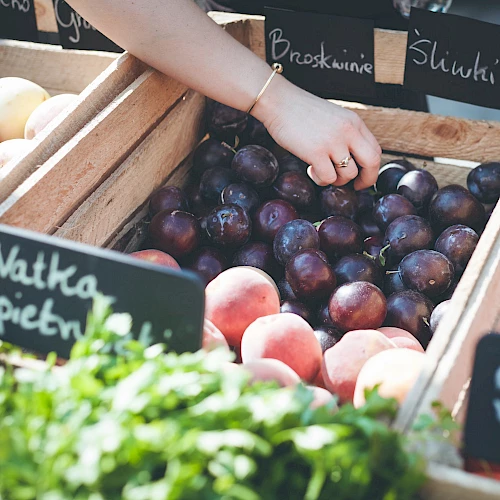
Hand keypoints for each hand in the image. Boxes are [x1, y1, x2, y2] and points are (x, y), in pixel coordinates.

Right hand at [253, 76, 381, 189]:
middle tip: (355, 187)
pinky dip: (320, 180)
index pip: (375, 150)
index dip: (372, 169)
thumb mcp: (332, 118)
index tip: (362, 177)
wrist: (278, 101)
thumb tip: (352, 160)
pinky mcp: (316, 152)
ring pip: (348, 174)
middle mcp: (348, 131)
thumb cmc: (300, 111)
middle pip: (371, 163)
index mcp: (354, 122)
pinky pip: (328, 178)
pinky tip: (311, 170)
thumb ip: (345, 134)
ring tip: (322, 171)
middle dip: (365, 180)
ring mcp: (332, 142)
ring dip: (336, 180)